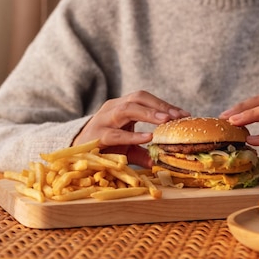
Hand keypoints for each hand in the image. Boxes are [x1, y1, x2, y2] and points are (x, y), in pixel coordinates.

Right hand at [73, 90, 189, 167]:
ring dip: (148, 113)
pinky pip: (115, 133)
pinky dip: (132, 135)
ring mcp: (103, 120)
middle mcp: (112, 108)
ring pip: (126, 109)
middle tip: (177, 116)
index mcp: (121, 107)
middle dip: (159, 105)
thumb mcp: (127, 147)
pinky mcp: (96, 136)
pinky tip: (147, 137)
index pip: (145, 98)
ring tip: (165, 120)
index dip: (165, 104)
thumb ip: (144, 152)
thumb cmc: (103, 148)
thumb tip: (163, 160)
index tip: (184, 114)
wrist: (74, 154)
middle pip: (137, 98)